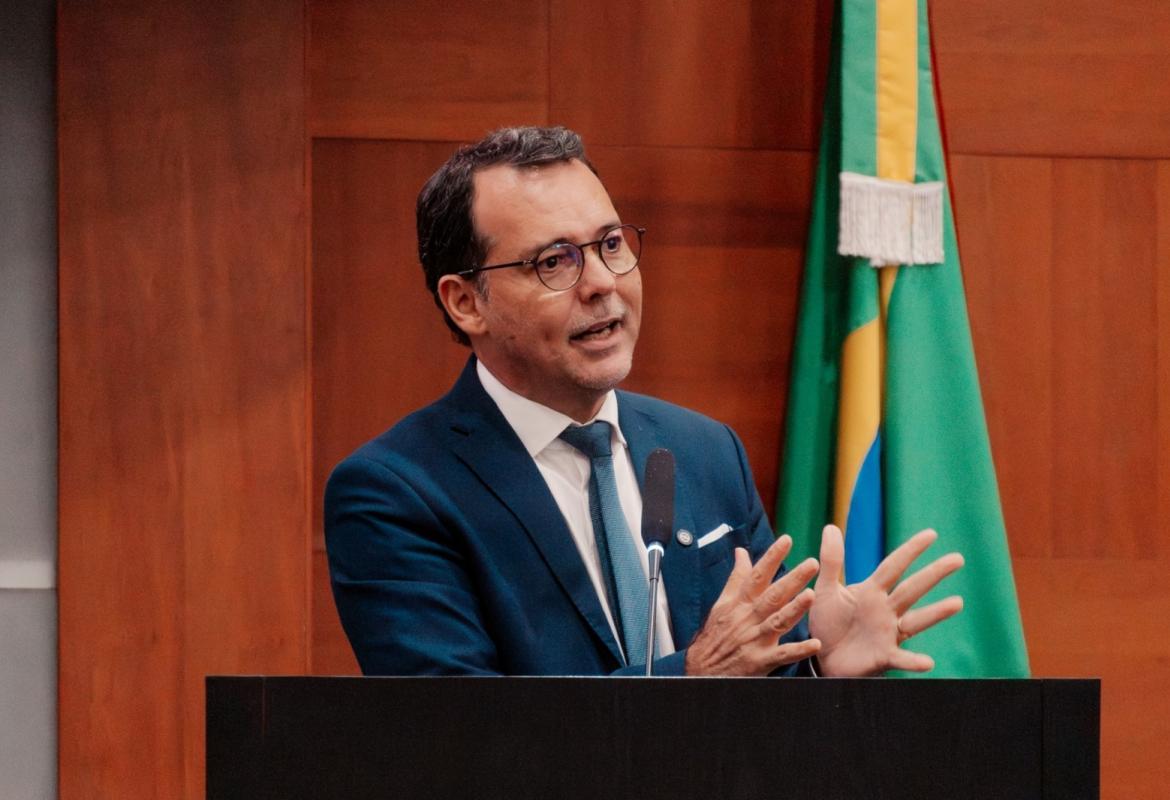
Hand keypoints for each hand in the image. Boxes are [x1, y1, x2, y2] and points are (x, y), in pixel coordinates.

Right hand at [684, 534, 821, 675]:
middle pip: (773, 595)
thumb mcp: (722, 603)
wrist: (701, 671)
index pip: (757, 575)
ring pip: (778, 622)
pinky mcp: (760, 661)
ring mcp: (755, 640)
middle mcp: (748, 618)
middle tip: (812, 564)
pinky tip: (815, 644)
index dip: (771, 557)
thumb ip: (736, 577)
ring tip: (811, 595)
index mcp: (740, 603)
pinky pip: (782, 655)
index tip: (786, 540)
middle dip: (793, 579)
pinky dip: (798, 651)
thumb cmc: (715, 634)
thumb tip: (742, 552)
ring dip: (795, 609)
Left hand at [809, 525, 963, 676]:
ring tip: (958, 603)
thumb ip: (831, 562)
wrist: (822, 658)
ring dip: (936, 613)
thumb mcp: (825, 591)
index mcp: (872, 591)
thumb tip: (831, 527)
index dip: (911, 550)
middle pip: (912, 588)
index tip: (931, 534)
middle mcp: (886, 610)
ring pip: (916, 620)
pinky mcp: (883, 656)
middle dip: (934, 574)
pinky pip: (902, 659)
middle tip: (958, 558)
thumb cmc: (827, 622)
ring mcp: (888, 633)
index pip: (894, 566)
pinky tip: (928, 662)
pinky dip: (914, 661)